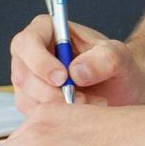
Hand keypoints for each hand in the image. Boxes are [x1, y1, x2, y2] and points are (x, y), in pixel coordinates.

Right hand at [10, 15, 144, 113]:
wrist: (120, 87)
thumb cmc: (117, 65)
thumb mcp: (120, 57)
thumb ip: (105, 58)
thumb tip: (76, 71)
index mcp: (47, 29)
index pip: (28, 42)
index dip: (40, 61)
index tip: (63, 78)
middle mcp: (31, 52)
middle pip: (24, 74)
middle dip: (52, 92)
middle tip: (82, 99)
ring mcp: (27, 77)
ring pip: (27, 97)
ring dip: (58, 106)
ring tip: (90, 103)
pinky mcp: (30, 99)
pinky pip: (32, 112)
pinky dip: (55, 116)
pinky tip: (79, 112)